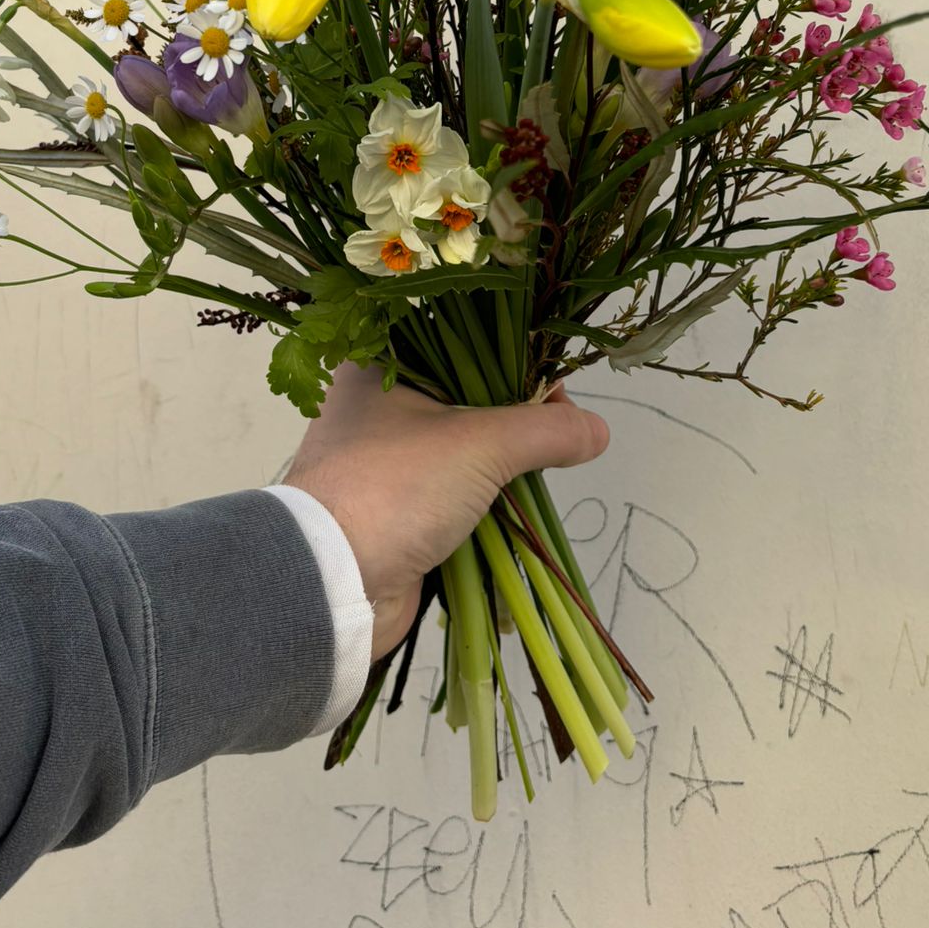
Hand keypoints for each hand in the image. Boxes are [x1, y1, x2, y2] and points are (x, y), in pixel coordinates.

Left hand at [280, 363, 610, 660]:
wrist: (330, 585)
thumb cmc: (394, 488)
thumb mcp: (480, 445)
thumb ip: (544, 431)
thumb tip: (598, 430)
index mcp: (378, 366)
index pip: (459, 342)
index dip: (512, 357)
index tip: (553, 385)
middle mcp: (375, 406)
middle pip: (465, 397)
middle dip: (514, 417)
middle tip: (557, 428)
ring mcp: (382, 461)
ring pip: (460, 450)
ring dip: (501, 464)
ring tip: (543, 468)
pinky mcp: (393, 509)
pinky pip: (450, 493)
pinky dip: (483, 501)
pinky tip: (516, 505)